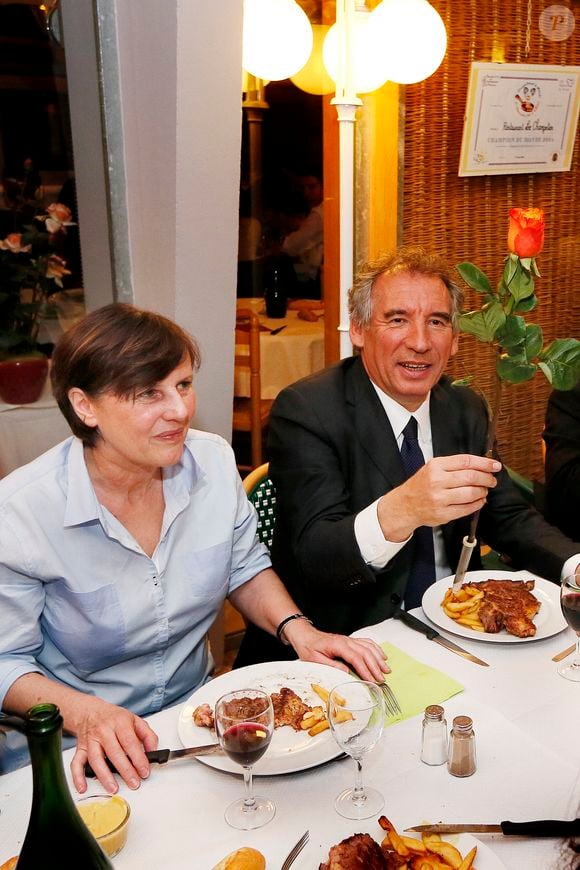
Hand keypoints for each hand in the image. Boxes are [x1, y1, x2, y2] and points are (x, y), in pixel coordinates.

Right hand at [69, 696, 157, 794]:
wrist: (91, 711)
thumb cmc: (114, 718)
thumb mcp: (135, 719)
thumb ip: (147, 735)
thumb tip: (153, 751)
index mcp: (119, 722)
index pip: (130, 742)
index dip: (138, 758)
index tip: (144, 771)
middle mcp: (104, 731)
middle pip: (114, 753)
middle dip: (125, 770)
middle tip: (134, 783)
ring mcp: (91, 740)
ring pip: (96, 760)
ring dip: (105, 776)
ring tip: (114, 788)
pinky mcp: (81, 749)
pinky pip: (76, 763)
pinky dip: (78, 777)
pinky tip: (83, 787)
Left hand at [283, 620, 389, 682]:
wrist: (305, 636)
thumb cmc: (308, 647)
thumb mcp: (315, 660)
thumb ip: (332, 665)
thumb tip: (347, 671)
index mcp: (338, 645)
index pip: (356, 658)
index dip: (365, 670)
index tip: (372, 680)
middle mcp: (346, 641)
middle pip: (365, 653)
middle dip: (375, 666)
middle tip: (382, 679)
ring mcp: (349, 640)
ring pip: (368, 647)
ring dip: (378, 658)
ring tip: (386, 669)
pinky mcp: (350, 640)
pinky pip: (366, 642)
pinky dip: (376, 649)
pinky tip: (381, 655)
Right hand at [378, 454, 501, 541]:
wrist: (405, 505)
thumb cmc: (421, 485)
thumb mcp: (432, 468)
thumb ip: (454, 466)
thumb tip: (481, 466)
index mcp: (435, 466)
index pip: (466, 461)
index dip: (484, 463)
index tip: (494, 465)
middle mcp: (437, 481)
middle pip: (471, 476)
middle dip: (487, 478)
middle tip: (492, 480)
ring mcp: (439, 498)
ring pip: (471, 493)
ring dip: (483, 492)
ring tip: (484, 491)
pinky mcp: (443, 514)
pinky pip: (467, 508)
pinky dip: (478, 504)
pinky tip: (479, 501)